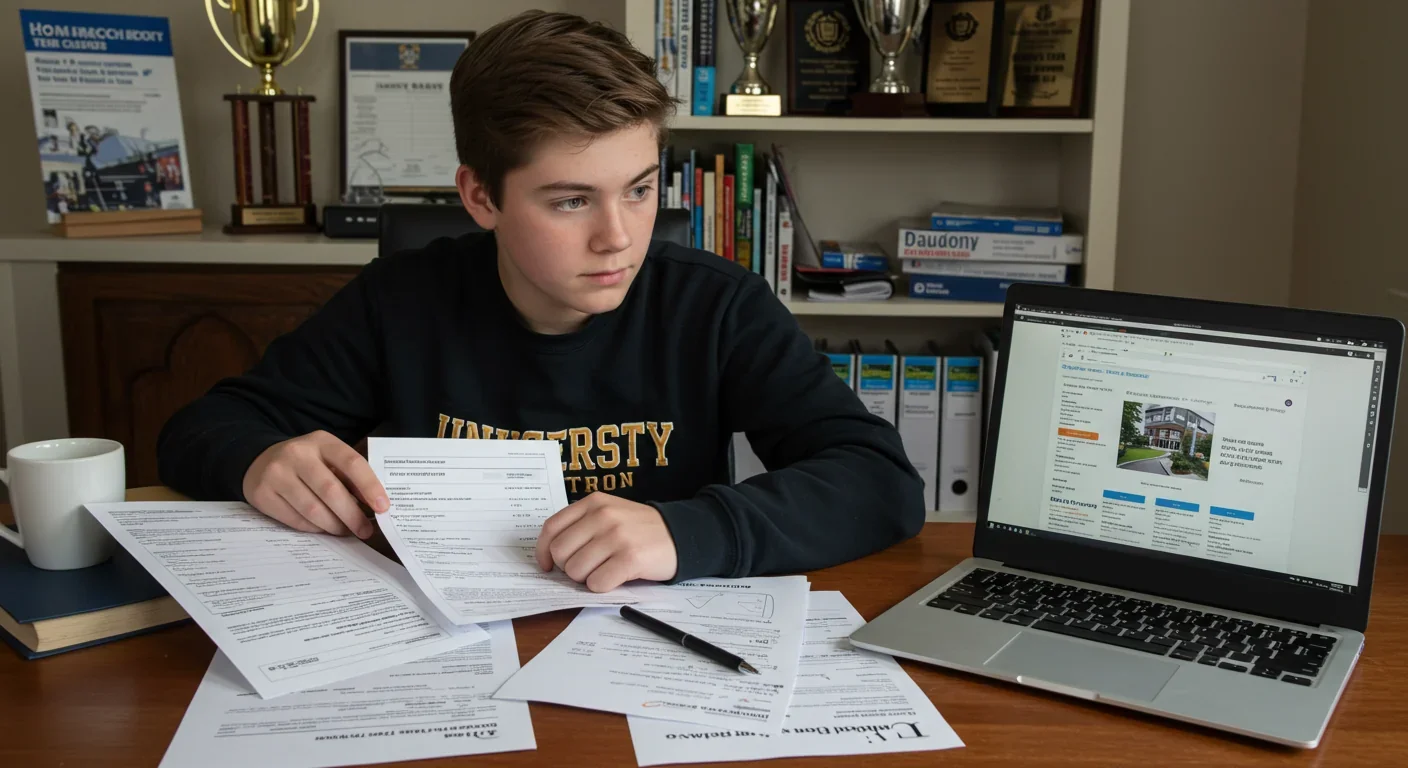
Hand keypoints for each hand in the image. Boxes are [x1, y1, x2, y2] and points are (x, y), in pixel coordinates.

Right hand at [242, 430, 387, 538]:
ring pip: (312, 509)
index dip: (370, 486)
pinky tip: (323, 529)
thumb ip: (349, 476)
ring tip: (345, 532)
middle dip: (352, 515)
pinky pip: (295, 519)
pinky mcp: (262, 494)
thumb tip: (374, 506)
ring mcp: (277, 474)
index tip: (383, 507)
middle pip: (331, 490)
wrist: (259, 461)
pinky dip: (314, 528)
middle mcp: (297, 454)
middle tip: (365, 530)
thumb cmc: (306, 462)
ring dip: (334, 526)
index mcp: (321, 441)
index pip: (351, 462)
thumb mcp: (327, 457)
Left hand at [535, 492, 677, 591]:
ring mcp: (617, 536)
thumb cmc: (639, 530)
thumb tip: (551, 556)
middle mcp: (603, 516)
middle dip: (569, 568)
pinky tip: (616, 578)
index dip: (543, 551)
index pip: (551, 528)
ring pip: (576, 571)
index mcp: (593, 503)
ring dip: (587, 579)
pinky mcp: (630, 558)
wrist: (681, 534)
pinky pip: (597, 583)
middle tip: (589, 568)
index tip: (548, 565)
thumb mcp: (610, 514)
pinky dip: (602, 587)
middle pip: (560, 553)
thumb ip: (582, 526)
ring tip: (605, 570)